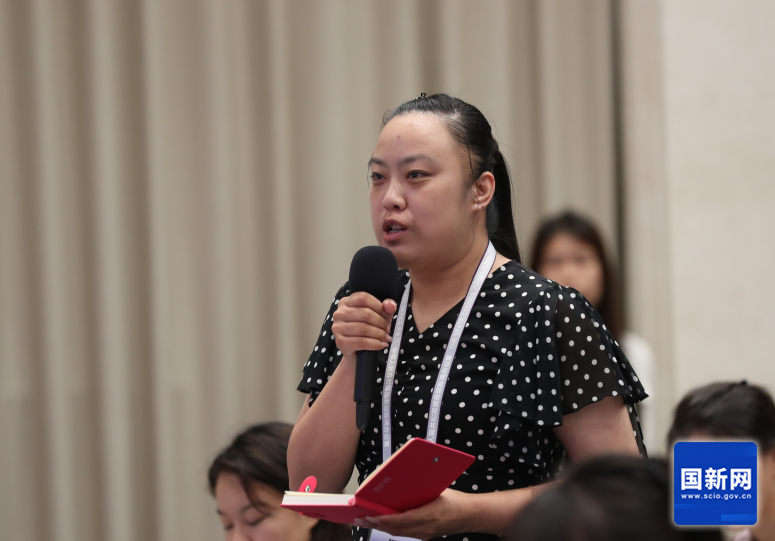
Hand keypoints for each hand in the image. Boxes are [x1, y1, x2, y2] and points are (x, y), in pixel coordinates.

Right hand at [331, 292, 396, 362]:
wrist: (356, 351)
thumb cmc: (366, 329)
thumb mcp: (378, 315)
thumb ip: (386, 307)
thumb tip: (390, 305)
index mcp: (346, 302)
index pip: (363, 298)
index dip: (378, 306)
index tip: (386, 315)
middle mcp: (339, 313)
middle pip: (365, 313)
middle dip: (380, 322)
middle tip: (387, 329)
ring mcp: (338, 328)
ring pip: (363, 328)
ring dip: (379, 334)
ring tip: (385, 337)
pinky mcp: (340, 342)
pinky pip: (361, 342)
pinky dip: (375, 344)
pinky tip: (381, 345)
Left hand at [353, 489, 473, 538]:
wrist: (470, 515)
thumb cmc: (454, 500)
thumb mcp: (437, 491)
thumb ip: (419, 492)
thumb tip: (398, 484)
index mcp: (430, 514)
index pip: (402, 520)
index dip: (384, 519)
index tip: (370, 516)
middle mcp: (426, 528)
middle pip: (396, 529)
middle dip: (376, 524)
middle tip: (360, 518)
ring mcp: (426, 534)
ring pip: (399, 533)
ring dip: (382, 527)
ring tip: (366, 521)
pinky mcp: (425, 535)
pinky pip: (405, 533)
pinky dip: (392, 528)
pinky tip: (382, 523)